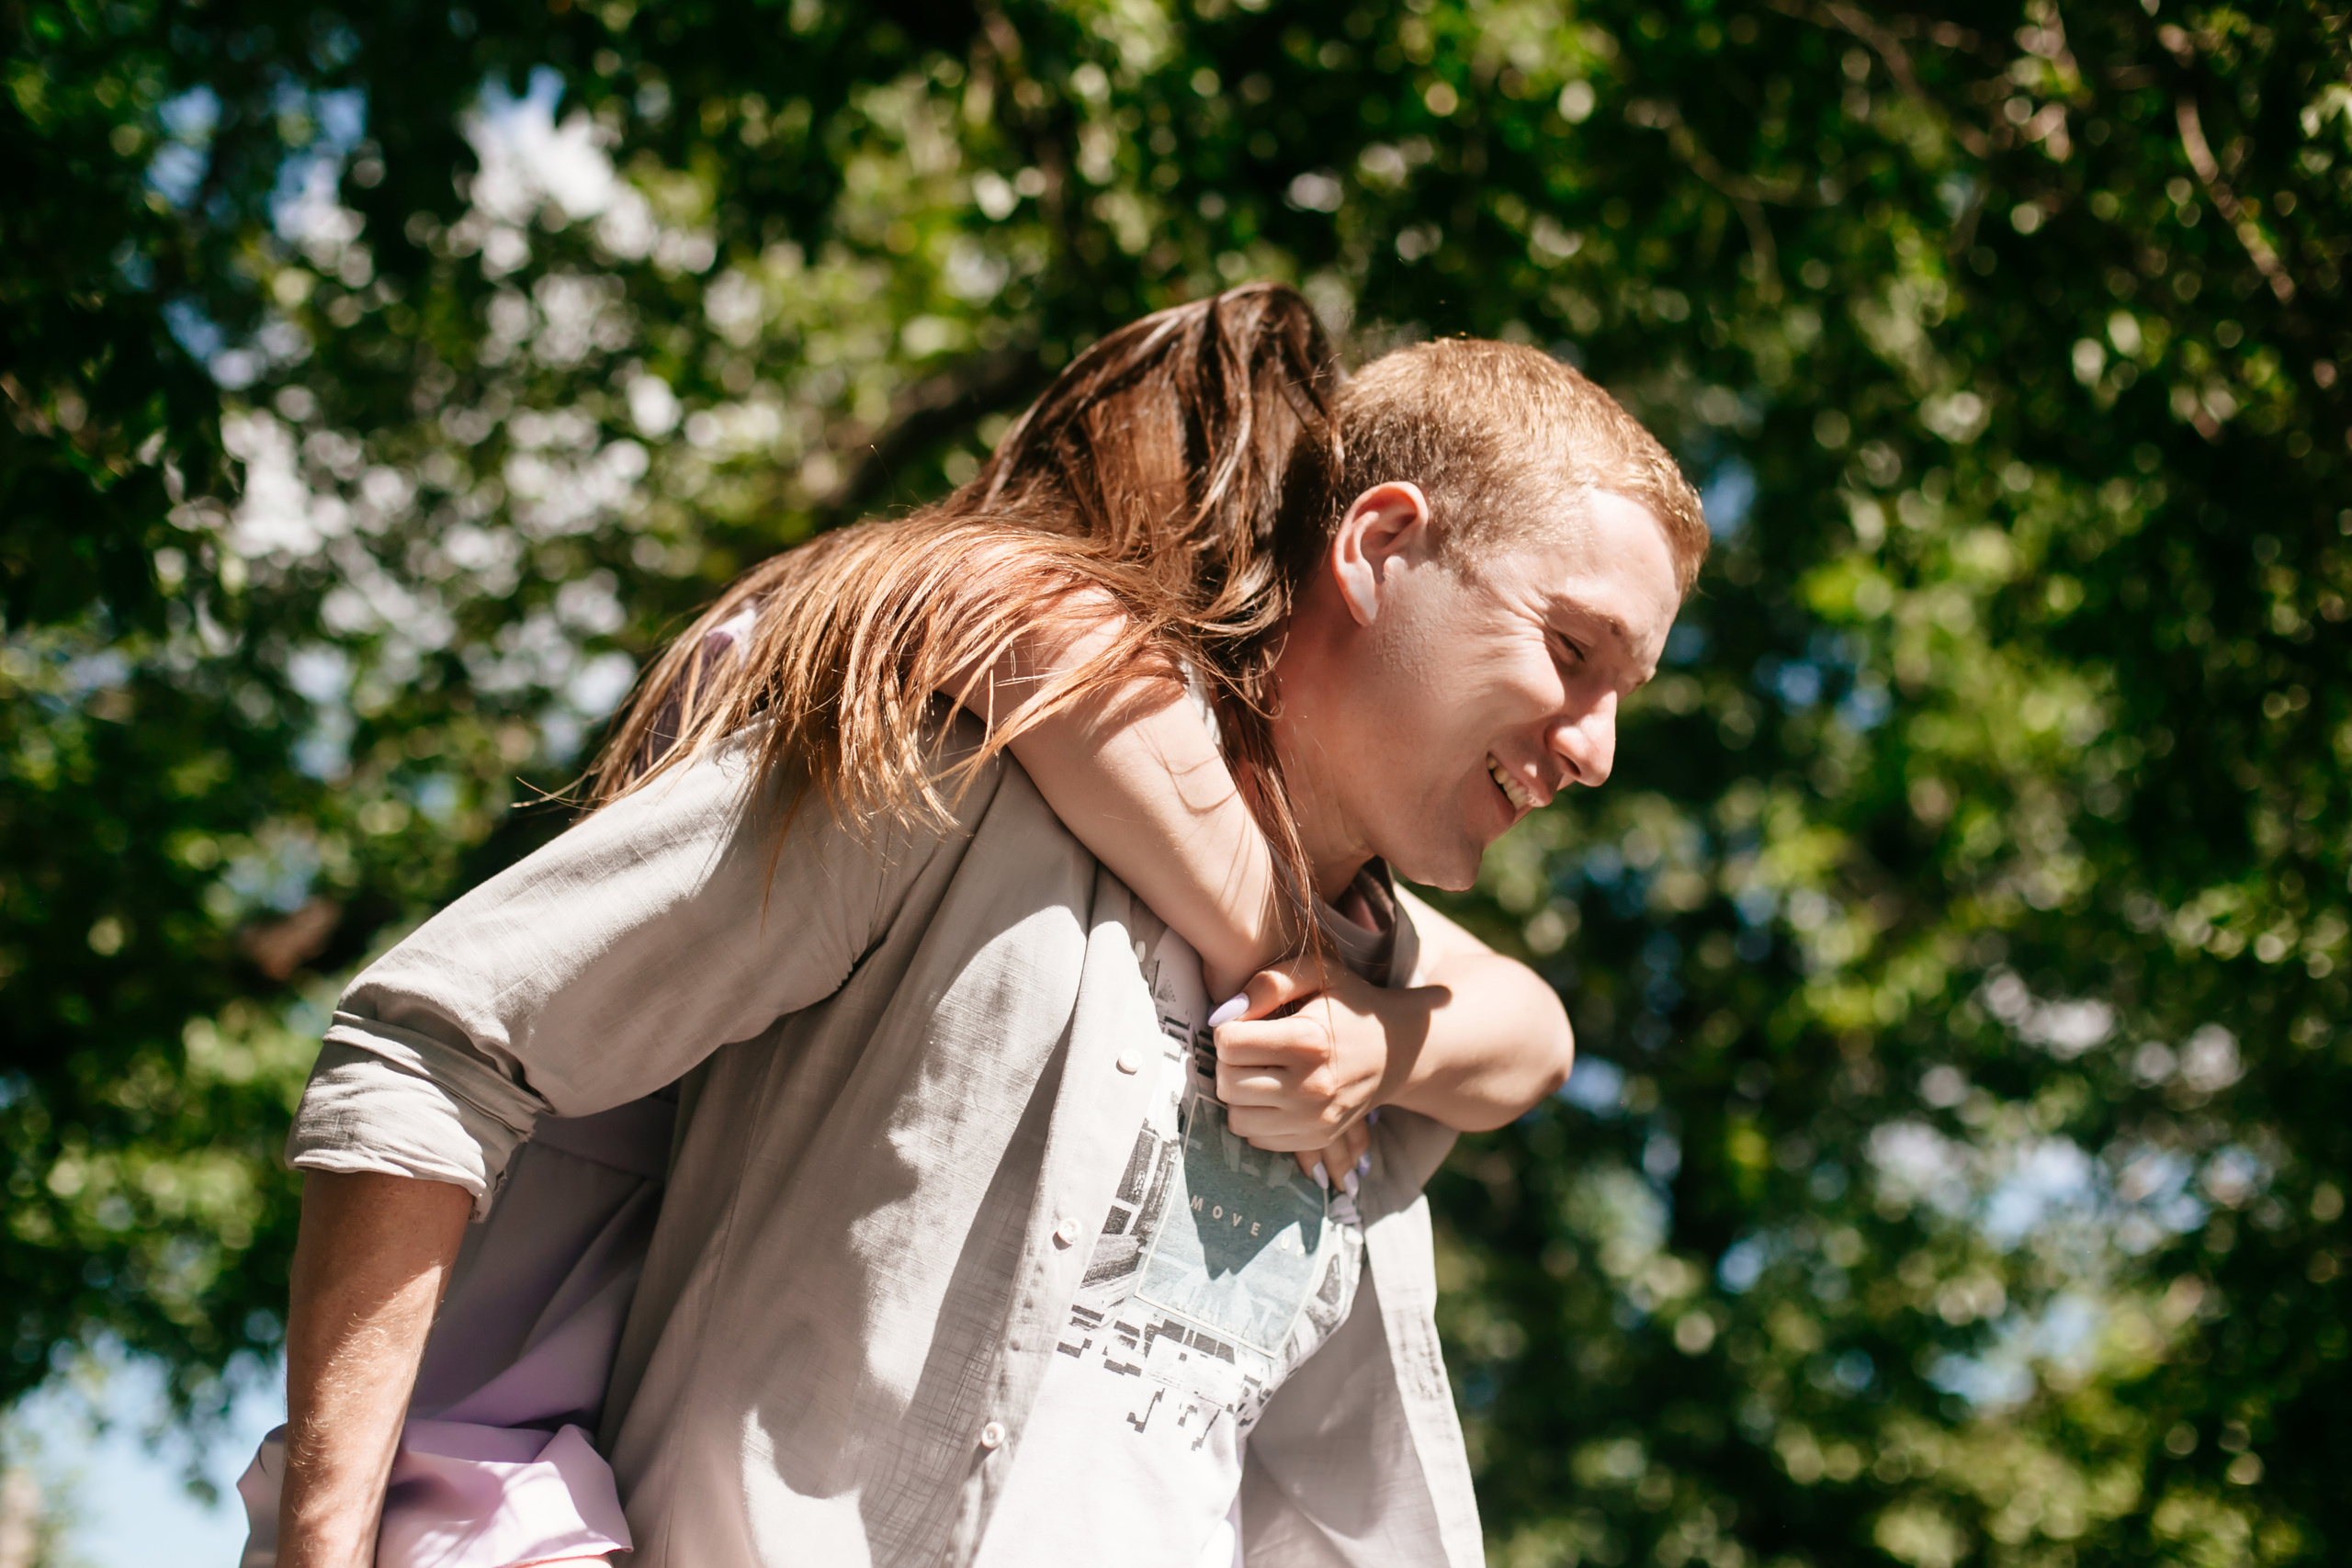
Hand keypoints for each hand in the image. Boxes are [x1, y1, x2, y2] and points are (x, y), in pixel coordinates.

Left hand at [1211, 958, 1439, 1196]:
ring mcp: (1315, 1119)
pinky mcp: (1316, 1138)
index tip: (1242, 1024)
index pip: (1229, 1045)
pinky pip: (1257, 1137)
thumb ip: (1269, 983)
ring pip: (1236, 1117)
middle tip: (1247, 1049)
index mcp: (1309, 1041)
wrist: (1396, 1052)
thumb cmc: (1350, 1006)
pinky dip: (1257, 1116)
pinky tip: (1274, 1093)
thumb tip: (1221, 1015)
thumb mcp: (1317, 974)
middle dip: (1227, 1063)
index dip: (1227, 1029)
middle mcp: (1312, 1086)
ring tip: (1259, 1071)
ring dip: (1239, 1093)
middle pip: (1227, 1083)